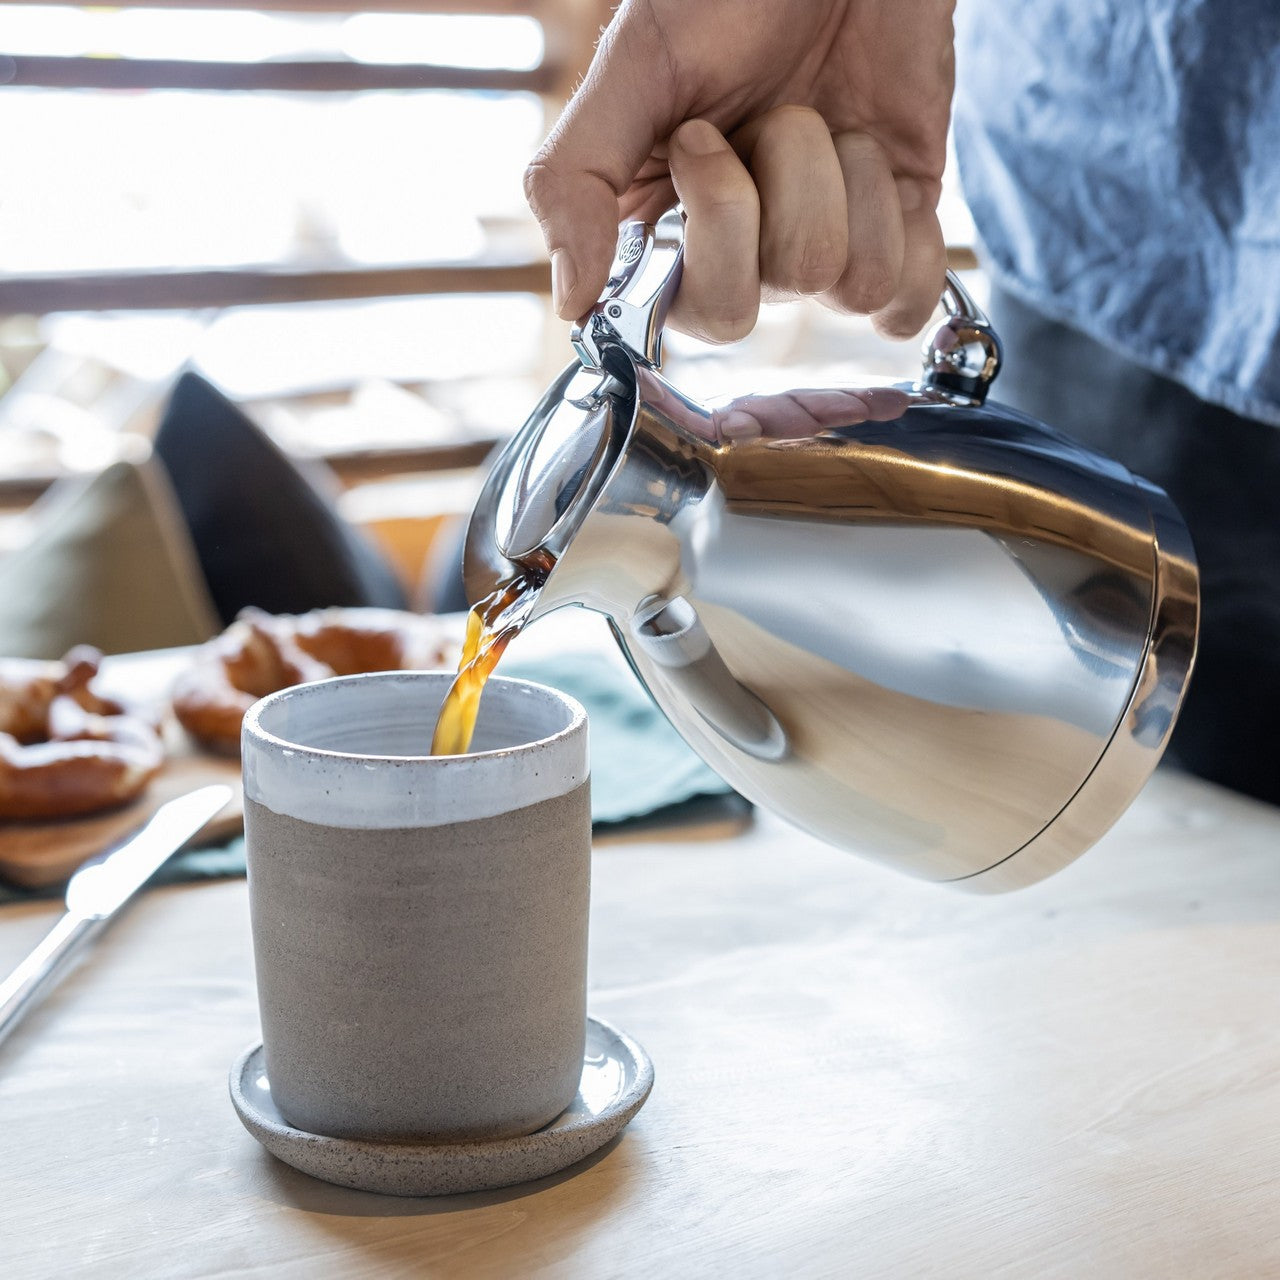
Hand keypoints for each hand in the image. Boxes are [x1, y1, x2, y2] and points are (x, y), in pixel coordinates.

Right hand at [525, 0, 954, 342]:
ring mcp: (816, 253)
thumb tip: (572, 306)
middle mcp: (735, 255)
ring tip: (831, 120)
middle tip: (772, 120)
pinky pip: (903, 304)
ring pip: (835, 286)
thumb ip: (574, 182)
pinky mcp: (895, 240)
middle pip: (738, 314)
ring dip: (839, 178)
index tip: (700, 139)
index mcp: (659, 228)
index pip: (668, 315)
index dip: (703, 230)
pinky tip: (883, 169)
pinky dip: (906, 232)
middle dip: (764, 202)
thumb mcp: (635, 67)